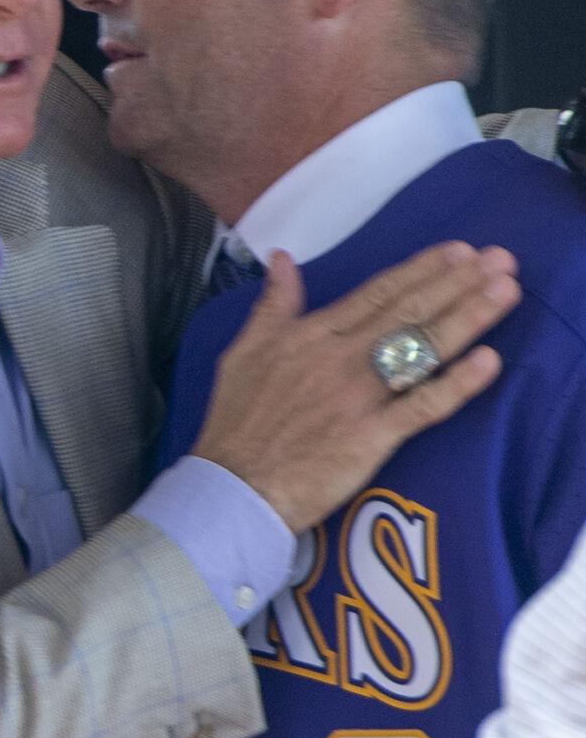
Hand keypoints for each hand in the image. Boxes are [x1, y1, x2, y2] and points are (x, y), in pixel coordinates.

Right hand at [193, 242, 519, 533]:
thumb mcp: (242, 351)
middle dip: (457, 282)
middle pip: (408, 313)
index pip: (375, 294)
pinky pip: (422, 407)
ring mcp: (358, 398)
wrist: (233, 486)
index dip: (420, 270)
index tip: (457, 251)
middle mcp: (339, 359)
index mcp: (310, 335)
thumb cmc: (236, 422)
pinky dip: (456, 384)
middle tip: (500, 259)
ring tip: (504, 291)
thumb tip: (280, 258)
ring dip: (467, 317)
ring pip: (421, 350)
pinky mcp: (370, 438)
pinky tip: (489, 361)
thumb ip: (271, 304)